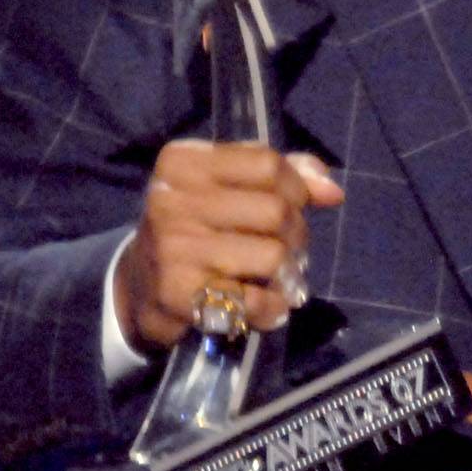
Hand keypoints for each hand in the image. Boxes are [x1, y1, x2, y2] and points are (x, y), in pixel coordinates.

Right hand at [116, 142, 343, 354]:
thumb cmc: (196, 227)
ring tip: (278, 279)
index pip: (268, 163)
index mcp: (185, 162)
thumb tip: (332, 189)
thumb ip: (282, 176)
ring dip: (287, 275)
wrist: (139, 287)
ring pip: (273, 256)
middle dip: (297, 235)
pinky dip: (272, 308)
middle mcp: (173, 199)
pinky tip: (268, 307)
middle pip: (275, 210)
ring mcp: (174, 247)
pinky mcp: (180, 293)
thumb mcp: (227, 188)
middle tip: (290, 251)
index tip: (296, 206)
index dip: (297, 187)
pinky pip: (254, 300)